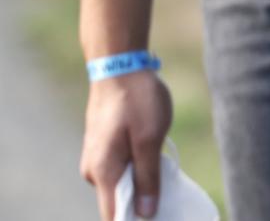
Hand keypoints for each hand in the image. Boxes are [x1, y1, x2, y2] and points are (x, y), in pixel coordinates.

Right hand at [82, 71, 170, 220]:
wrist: (120, 67)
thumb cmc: (137, 100)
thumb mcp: (150, 139)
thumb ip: (148, 177)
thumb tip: (145, 214)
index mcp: (103, 172)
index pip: (113, 215)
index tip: (160, 215)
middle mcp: (94, 171)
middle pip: (119, 202)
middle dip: (143, 203)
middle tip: (172, 196)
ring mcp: (97, 159)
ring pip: (122, 185)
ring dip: (143, 184)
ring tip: (167, 175)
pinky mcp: (104, 149)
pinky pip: (121, 170)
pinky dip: (139, 170)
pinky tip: (156, 161)